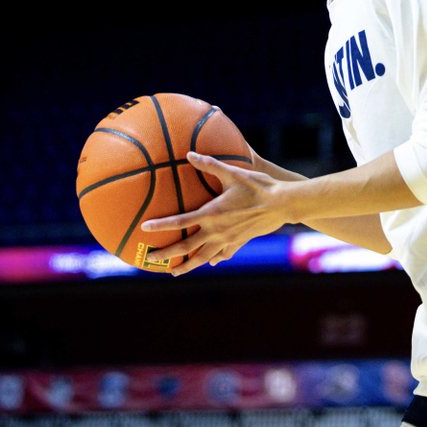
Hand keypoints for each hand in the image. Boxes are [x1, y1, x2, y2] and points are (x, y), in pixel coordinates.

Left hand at [141, 151, 288, 274]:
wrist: (282, 204)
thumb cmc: (257, 186)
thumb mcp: (232, 172)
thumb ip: (209, 163)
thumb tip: (189, 153)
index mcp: (211, 214)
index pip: (181, 222)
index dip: (161, 226)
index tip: (145, 230)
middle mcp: (217, 231)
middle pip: (186, 247)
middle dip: (166, 254)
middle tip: (150, 259)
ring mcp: (228, 239)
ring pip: (203, 258)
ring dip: (186, 266)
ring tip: (173, 272)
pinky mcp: (239, 242)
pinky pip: (223, 255)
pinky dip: (213, 260)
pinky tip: (210, 263)